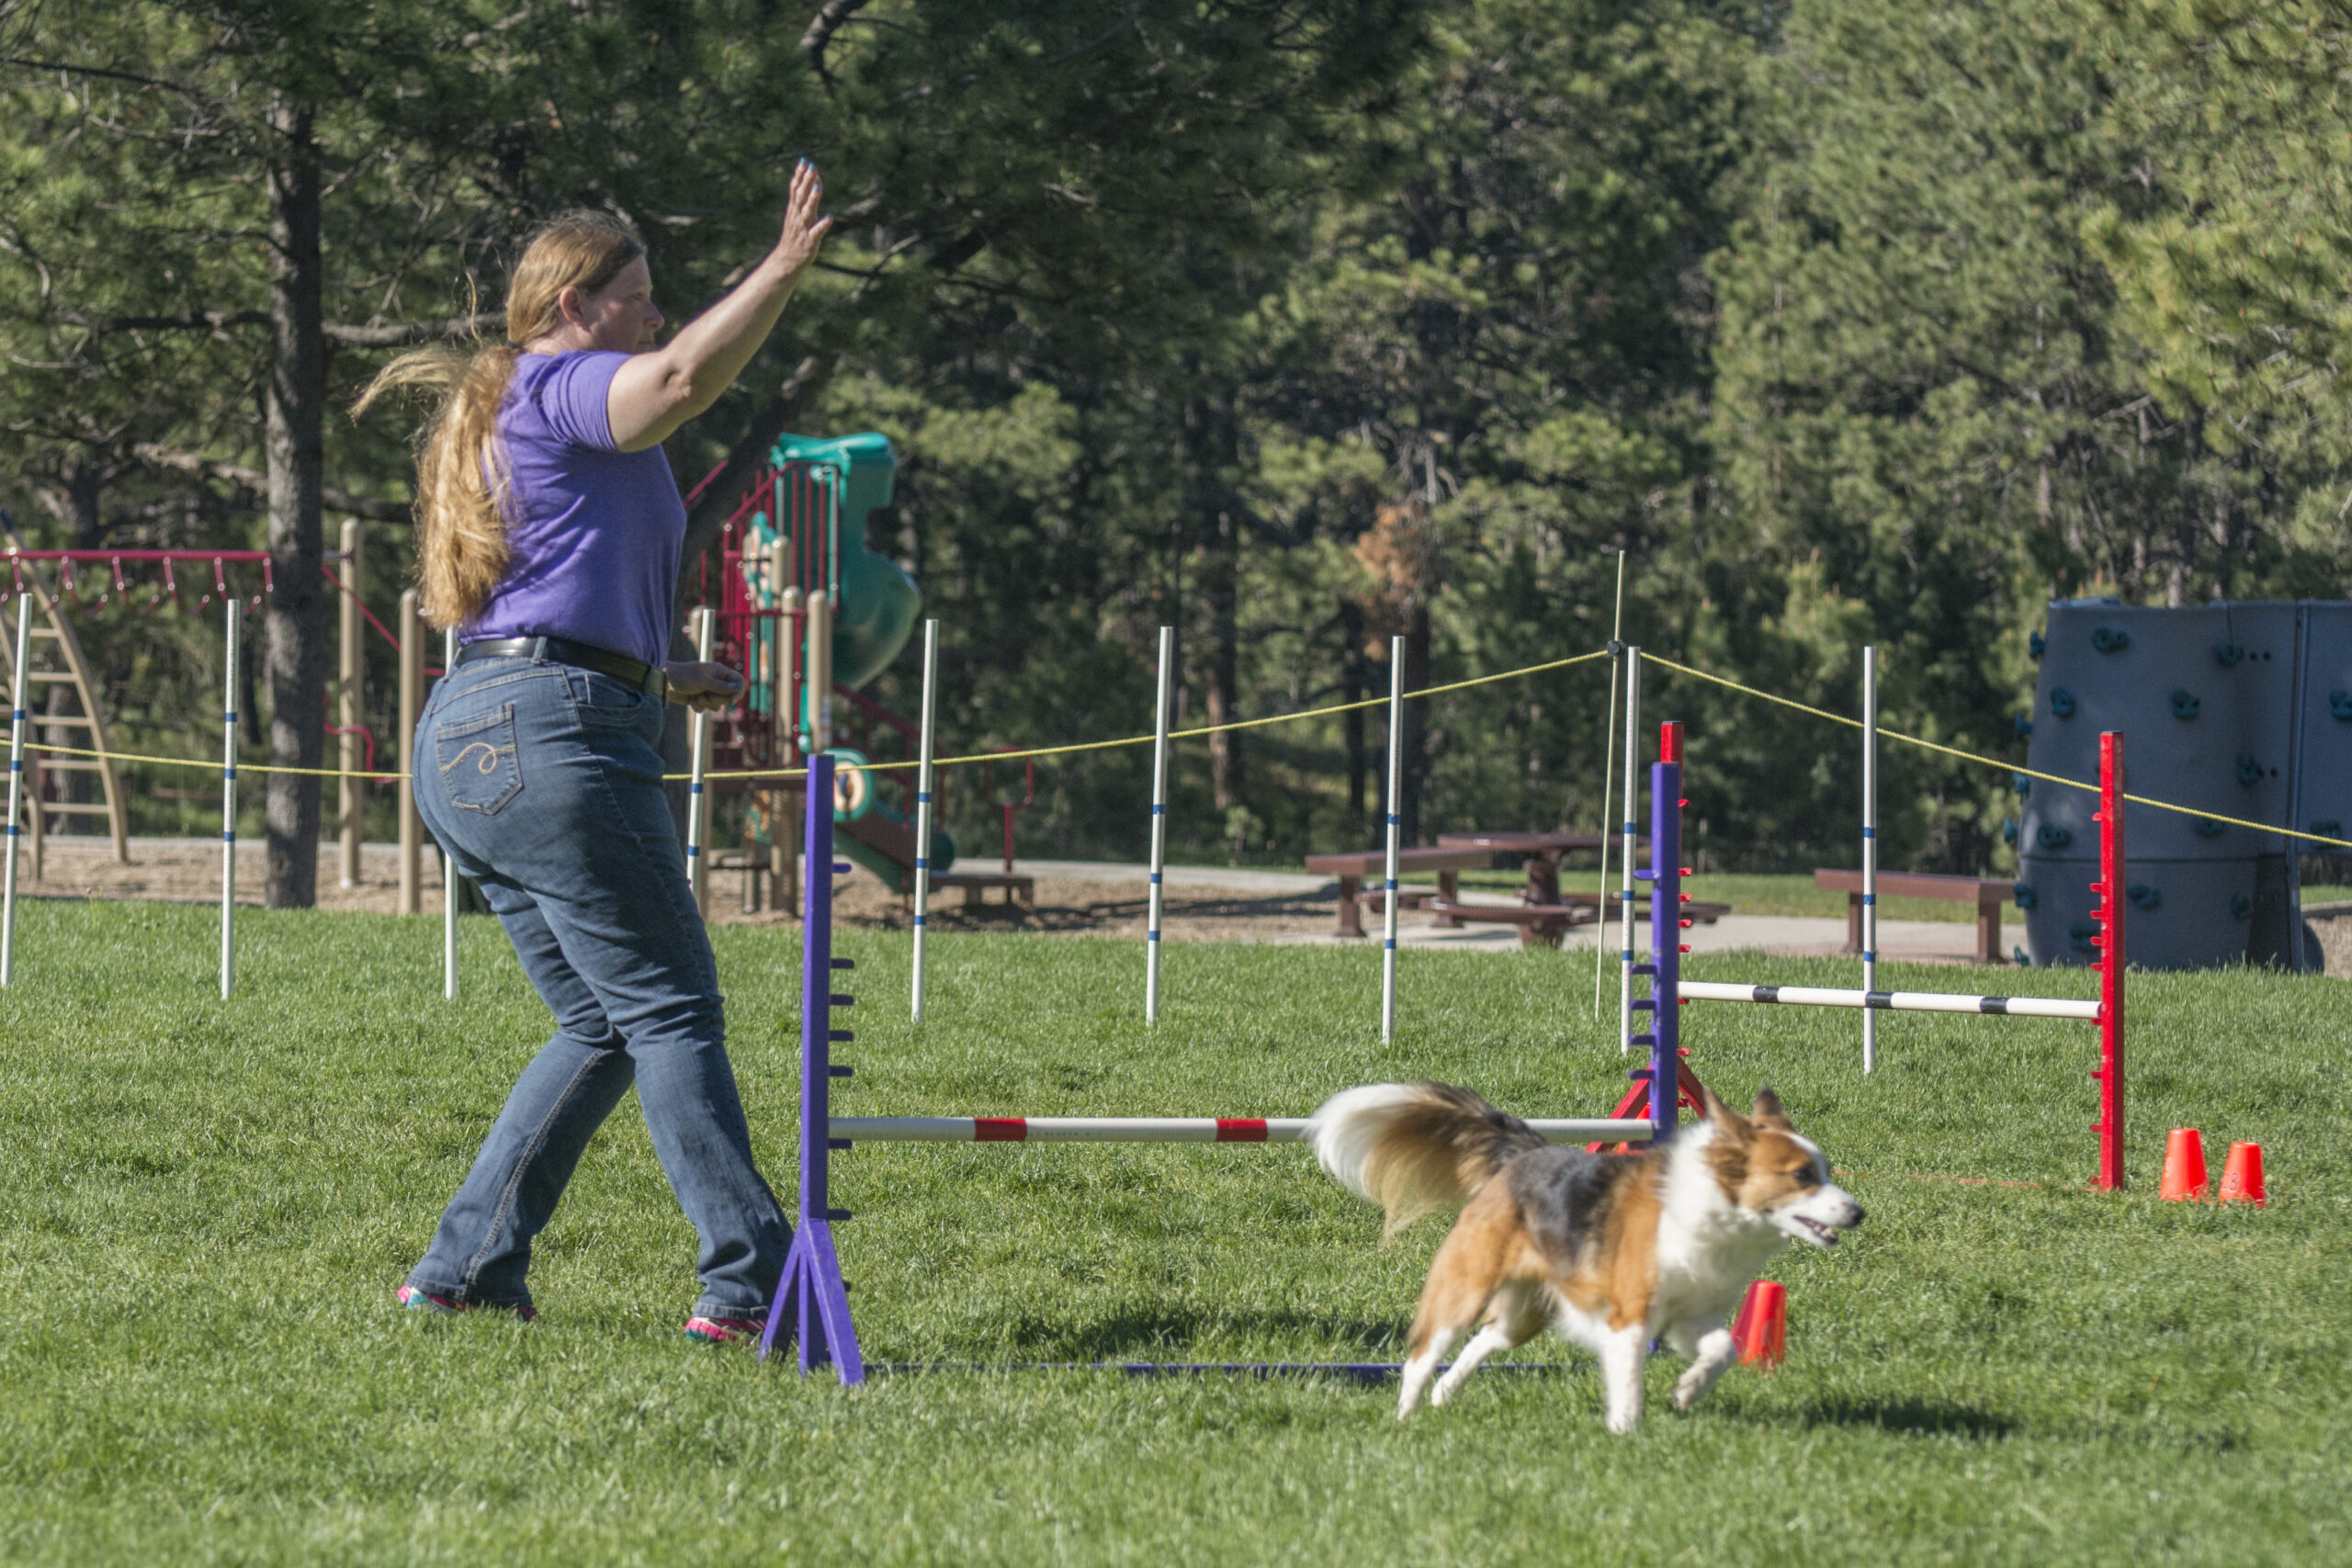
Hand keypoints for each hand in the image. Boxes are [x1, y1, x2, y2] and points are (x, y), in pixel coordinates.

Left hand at [664, 660, 744, 713]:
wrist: (663, 682)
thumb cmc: (682, 676)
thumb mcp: (703, 681)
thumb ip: (721, 686)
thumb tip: (738, 688)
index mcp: (720, 672)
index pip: (739, 681)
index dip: (738, 692)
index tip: (731, 701)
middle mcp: (716, 681)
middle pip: (729, 696)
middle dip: (716, 699)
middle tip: (705, 693)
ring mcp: (709, 691)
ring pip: (718, 705)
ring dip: (706, 703)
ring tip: (695, 695)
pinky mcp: (701, 699)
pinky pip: (707, 708)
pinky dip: (699, 706)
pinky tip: (690, 700)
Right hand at [770, 159, 833, 278]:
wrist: (787, 261)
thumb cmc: (795, 237)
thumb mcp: (796, 215)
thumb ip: (803, 199)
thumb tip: (812, 180)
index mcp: (794, 210)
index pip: (795, 189)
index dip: (799, 175)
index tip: (804, 161)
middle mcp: (797, 217)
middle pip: (801, 196)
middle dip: (806, 182)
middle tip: (811, 167)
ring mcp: (803, 229)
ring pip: (808, 212)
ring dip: (812, 199)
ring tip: (817, 187)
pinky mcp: (810, 241)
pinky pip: (816, 232)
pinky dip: (822, 225)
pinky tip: (829, 218)